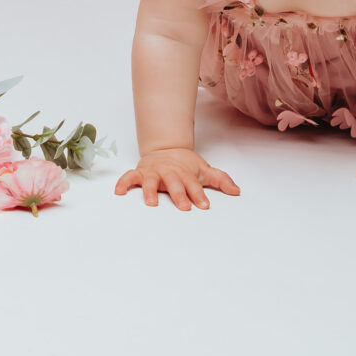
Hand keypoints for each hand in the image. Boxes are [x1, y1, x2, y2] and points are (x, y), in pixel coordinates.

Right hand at [114, 147, 240, 209]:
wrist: (166, 148)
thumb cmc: (185, 164)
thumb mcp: (204, 170)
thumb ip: (220, 180)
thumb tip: (237, 191)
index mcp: (185, 173)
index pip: (194, 185)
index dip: (199, 194)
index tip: (204, 205)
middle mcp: (169, 173)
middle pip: (174, 183)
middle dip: (179, 194)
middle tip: (184, 207)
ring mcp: (154, 172)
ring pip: (151, 181)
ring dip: (151, 191)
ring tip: (151, 203)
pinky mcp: (140, 172)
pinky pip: (129, 177)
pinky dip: (123, 183)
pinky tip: (119, 192)